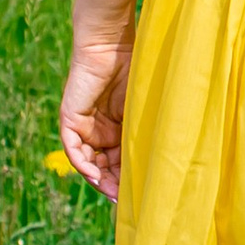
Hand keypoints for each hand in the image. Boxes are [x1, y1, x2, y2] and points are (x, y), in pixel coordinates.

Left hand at [59, 22, 135, 198]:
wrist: (111, 42)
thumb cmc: (137, 68)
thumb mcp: (147, 108)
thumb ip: (151, 130)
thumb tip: (173, 161)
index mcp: (120, 127)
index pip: (121, 160)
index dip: (128, 179)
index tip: (141, 195)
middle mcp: (101, 130)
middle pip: (105, 165)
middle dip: (114, 184)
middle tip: (126, 201)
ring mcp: (84, 125)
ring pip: (89, 162)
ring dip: (99, 179)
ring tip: (113, 192)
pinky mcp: (70, 119)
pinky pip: (73, 149)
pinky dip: (83, 164)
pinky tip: (96, 175)